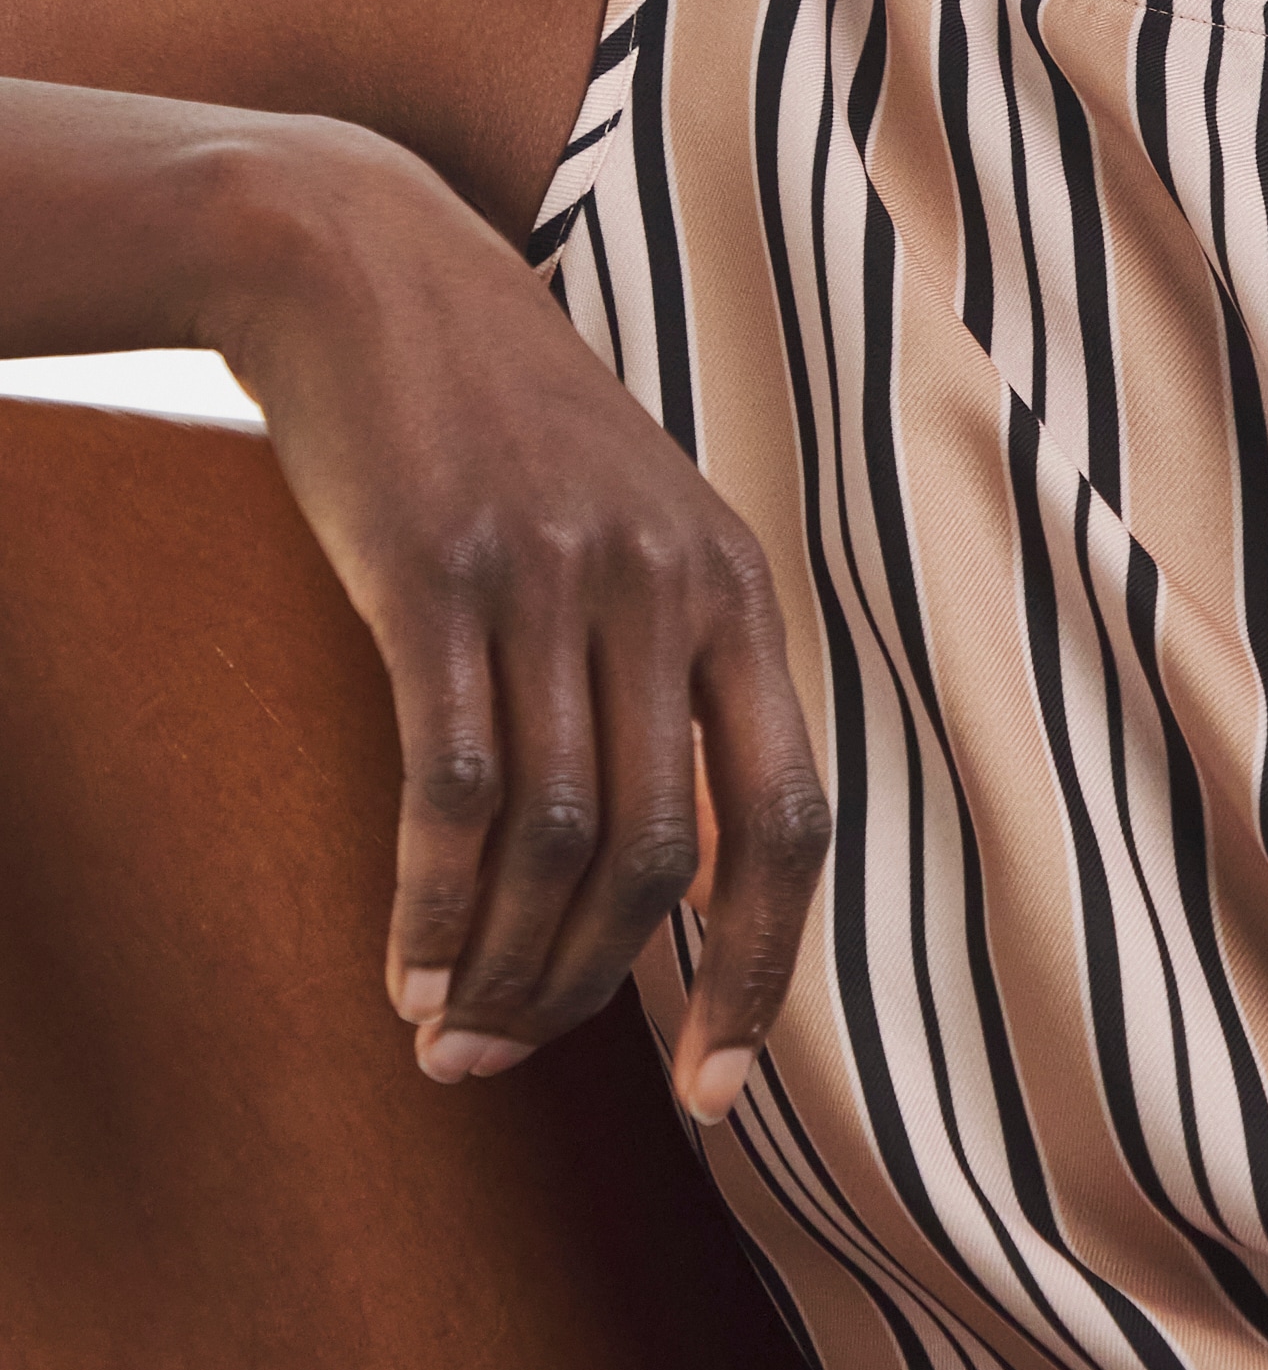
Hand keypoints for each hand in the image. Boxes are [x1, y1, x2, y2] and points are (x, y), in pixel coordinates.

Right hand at [203, 117, 828, 1118]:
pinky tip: (405, 966)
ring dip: (502, 970)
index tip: (714, 1093)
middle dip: (592, 994)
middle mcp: (666, 588)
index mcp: (737, 589)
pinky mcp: (437, 581)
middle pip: (662, 859)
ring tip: (449, 1035)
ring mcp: (554, 581)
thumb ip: (673, 670)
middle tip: (508, 1061)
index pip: (788, 821)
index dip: (760, 971)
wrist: (378, 276)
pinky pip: (453, 792)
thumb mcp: (634, 528)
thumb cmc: (505, 430)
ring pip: (557, 844)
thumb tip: (673, 876)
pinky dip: (431, 906)